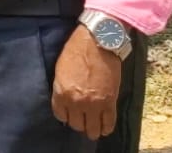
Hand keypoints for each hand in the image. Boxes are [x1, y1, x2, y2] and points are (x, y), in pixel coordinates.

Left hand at [52, 25, 122, 139]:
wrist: (98, 42)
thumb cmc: (76, 50)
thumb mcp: (61, 70)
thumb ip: (62, 88)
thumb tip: (65, 101)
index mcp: (61, 93)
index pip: (61, 115)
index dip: (66, 116)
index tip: (70, 114)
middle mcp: (76, 102)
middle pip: (76, 124)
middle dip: (79, 123)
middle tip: (83, 119)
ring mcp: (94, 104)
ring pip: (92, 129)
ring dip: (93, 129)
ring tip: (93, 128)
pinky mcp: (110, 102)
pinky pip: (108, 123)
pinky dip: (106, 128)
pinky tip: (104, 128)